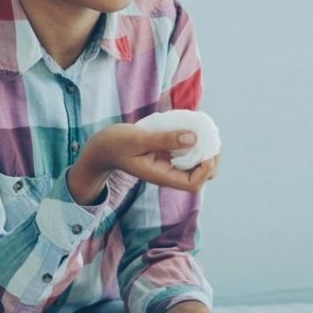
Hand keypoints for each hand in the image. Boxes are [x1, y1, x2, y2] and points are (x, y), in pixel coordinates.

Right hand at [68, 123, 218, 205]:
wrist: (102, 147)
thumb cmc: (116, 144)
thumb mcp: (139, 139)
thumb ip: (164, 140)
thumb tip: (193, 139)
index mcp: (161, 176)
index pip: (193, 185)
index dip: (205, 170)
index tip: (205, 150)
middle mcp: (168, 173)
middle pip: (200, 176)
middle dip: (210, 159)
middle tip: (210, 138)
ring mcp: (168, 164)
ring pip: (196, 163)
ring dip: (204, 149)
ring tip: (204, 130)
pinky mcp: (166, 155)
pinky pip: (187, 152)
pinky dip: (194, 141)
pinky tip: (191, 127)